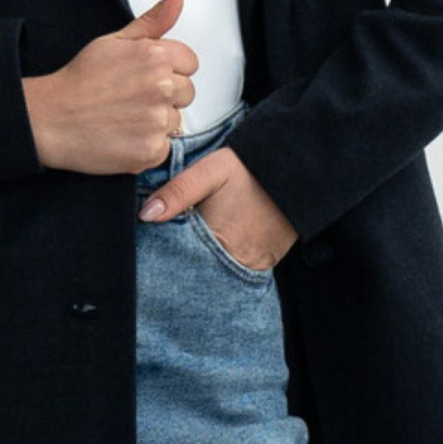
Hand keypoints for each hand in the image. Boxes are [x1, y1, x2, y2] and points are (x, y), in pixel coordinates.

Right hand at [22, 0, 200, 174]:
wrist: (51, 118)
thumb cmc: (80, 79)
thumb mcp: (115, 39)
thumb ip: (154, 18)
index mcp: (156, 55)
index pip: (190, 63)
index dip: (168, 70)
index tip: (143, 77)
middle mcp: (161, 86)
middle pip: (187, 94)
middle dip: (165, 97)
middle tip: (130, 100)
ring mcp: (157, 120)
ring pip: (176, 122)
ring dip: (156, 123)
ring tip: (124, 119)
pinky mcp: (150, 150)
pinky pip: (164, 148)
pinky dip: (146, 148)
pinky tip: (123, 137)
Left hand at [139, 146, 298, 270]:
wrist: (297, 173)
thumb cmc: (250, 169)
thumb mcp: (210, 172)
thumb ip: (178, 192)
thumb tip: (145, 215)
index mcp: (217, 239)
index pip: (179, 258)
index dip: (164, 254)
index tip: (152, 249)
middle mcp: (235, 260)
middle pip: (197, 270)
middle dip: (181, 263)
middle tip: (170, 251)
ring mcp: (252, 265)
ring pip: (215, 273)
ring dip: (202, 264)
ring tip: (196, 248)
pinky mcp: (264, 264)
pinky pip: (235, 271)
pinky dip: (222, 263)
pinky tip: (216, 248)